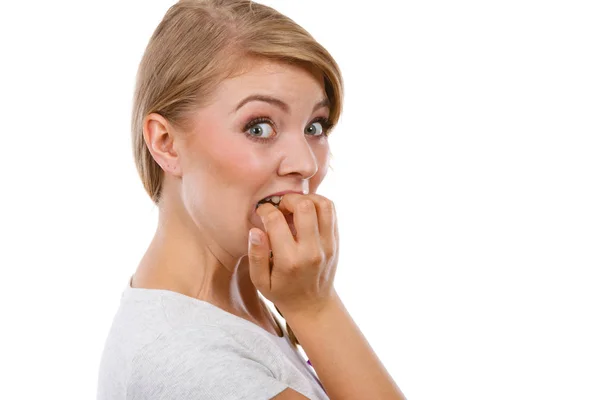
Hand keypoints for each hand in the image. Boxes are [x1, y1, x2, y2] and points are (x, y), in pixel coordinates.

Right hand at [248, 193, 339, 317]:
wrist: (313, 305)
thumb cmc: (282, 292)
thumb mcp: (260, 282)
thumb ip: (256, 256)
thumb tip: (255, 230)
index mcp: (289, 261)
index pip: (276, 221)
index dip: (265, 210)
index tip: (262, 213)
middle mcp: (311, 250)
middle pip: (304, 206)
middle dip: (288, 200)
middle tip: (280, 208)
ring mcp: (327, 244)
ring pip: (323, 204)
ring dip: (306, 199)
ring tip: (294, 208)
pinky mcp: (336, 241)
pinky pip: (331, 212)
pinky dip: (318, 204)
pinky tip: (305, 213)